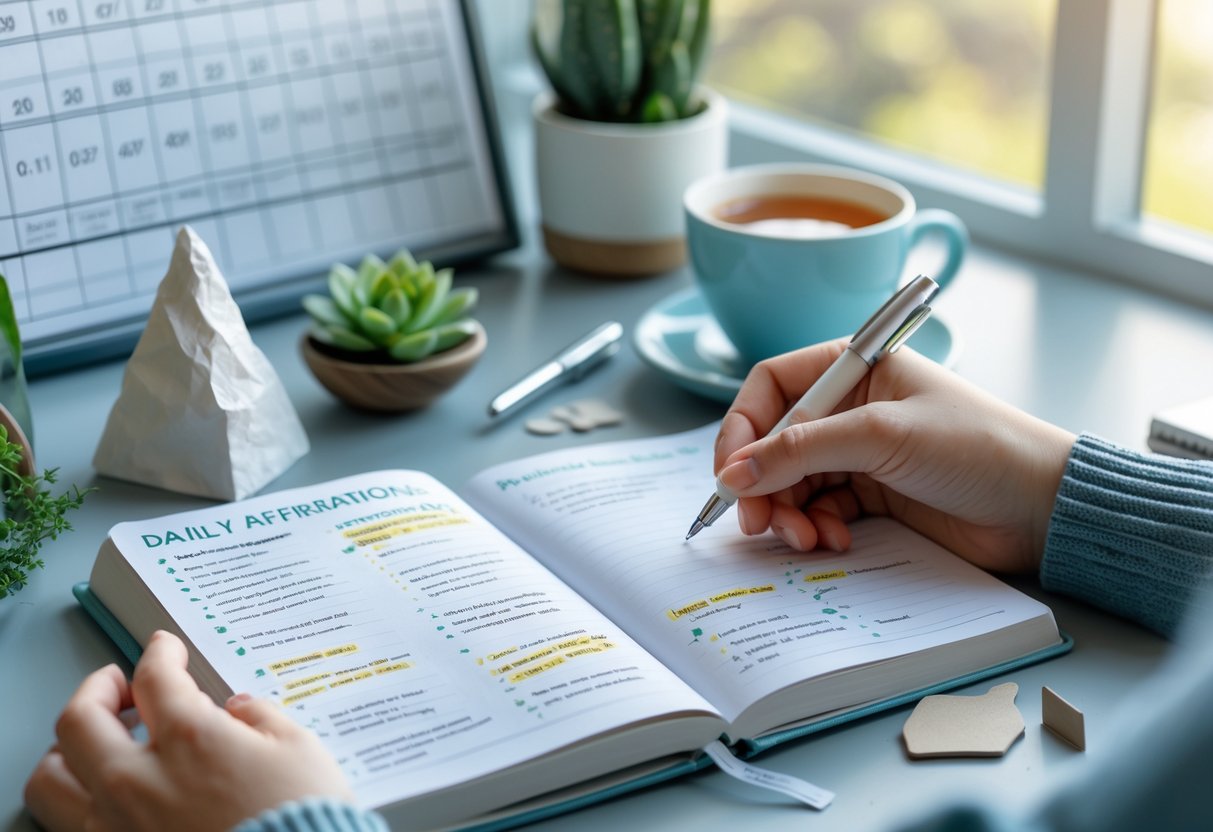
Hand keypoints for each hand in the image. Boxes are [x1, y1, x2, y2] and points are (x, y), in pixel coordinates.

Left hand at [24, 630, 352, 831]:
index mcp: (190, 739)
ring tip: (96, 740)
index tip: (165, 649)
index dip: (160, 653)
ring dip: (68, 748)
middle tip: (120, 684)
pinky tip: (106, 793)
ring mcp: (117, 825)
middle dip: (97, 689)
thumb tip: (239, 708)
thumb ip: (262, 717)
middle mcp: (139, 780)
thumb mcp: (300, 751)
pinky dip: (77, 798)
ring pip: (51, 777)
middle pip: (81, 718)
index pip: (155, 677)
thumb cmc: (301, 819)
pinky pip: (67, 824)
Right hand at [714, 340, 1075, 572]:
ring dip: (787, 513)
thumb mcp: (882, 434)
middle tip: (756, 523)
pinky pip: (820, 511)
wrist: (1042, 507)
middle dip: (761, 483)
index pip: (771, 387)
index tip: (730, 473)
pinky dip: (816, 529)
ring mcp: (861, 454)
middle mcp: (851, 408)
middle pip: (774, 442)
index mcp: (854, 369)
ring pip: (792, 483)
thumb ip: (802, 449)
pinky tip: (835, 541)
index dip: (742, 428)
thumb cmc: (979, 446)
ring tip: (805, 539)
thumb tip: (736, 472)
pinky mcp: (873, 497)